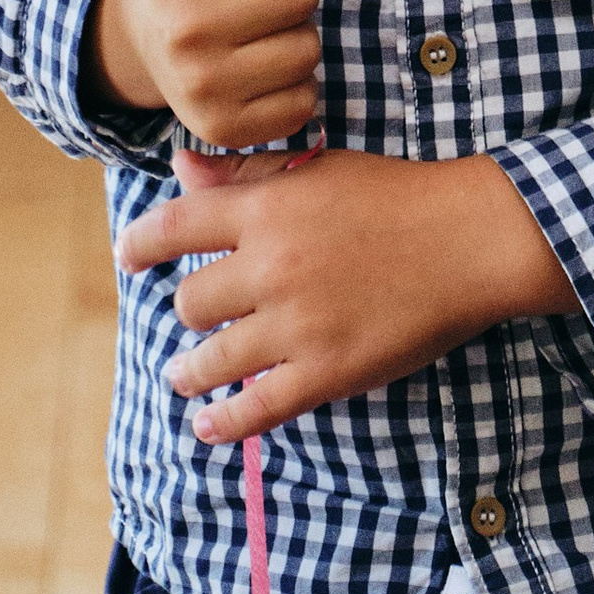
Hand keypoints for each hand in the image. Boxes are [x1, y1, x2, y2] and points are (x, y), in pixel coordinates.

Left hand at [120, 144, 577, 438]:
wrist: (466, 239)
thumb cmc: (394, 195)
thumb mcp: (317, 171)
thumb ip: (245, 174)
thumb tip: (182, 168)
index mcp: (267, 208)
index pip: (175, 226)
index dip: (140, 245)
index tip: (127, 258)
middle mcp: (270, 267)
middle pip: (190, 301)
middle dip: (187, 310)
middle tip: (192, 317)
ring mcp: (295, 325)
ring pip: (210, 359)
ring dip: (189, 371)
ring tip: (184, 374)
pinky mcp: (324, 372)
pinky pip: (255, 409)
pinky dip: (223, 422)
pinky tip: (207, 424)